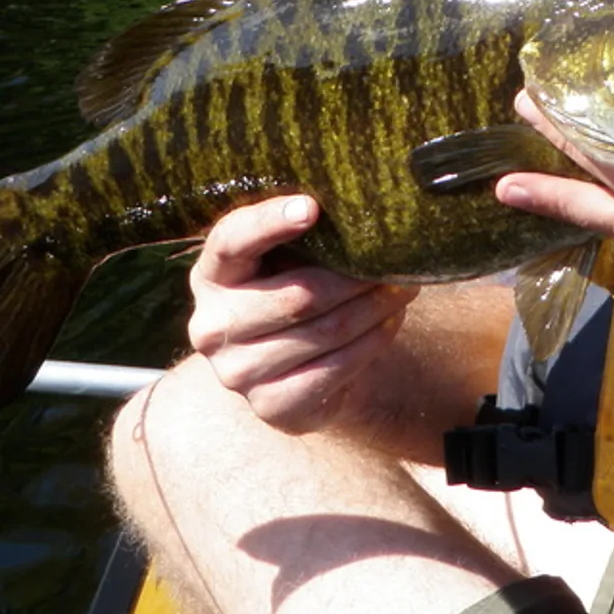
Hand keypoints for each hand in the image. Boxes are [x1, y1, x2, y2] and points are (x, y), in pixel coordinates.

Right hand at [187, 194, 417, 432]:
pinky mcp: (269, 406)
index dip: (269, 222)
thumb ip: (304, 235)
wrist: (294, 367)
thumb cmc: (293, 290)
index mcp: (211, 275)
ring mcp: (235, 372)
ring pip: (325, 332)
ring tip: (403, 288)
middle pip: (298, 296)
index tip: (312, 207)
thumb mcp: (287, 258)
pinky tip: (391, 321)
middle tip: (394, 262)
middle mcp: (211, 326)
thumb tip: (358, 211)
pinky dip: (372, 342)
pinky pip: (335, 369)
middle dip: (356, 278)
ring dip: (373, 308)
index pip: (231, 241)